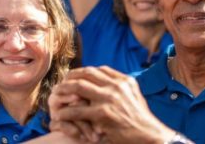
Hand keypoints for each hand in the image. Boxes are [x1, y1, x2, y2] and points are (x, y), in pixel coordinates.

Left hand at [49, 66, 175, 143]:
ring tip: (56, 95)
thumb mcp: (134, 95)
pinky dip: (66, 112)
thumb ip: (120, 86)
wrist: (148, 134)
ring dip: (64, 90)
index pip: (99, 70)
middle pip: (86, 74)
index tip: (74, 76)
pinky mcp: (102, 114)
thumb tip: (105, 80)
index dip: (83, 72)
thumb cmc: (140, 118)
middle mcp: (116, 86)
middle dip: (71, 77)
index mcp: (124, 80)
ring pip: (79, 87)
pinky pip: (77, 110)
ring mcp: (109, 99)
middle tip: (61, 83)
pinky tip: (60, 115)